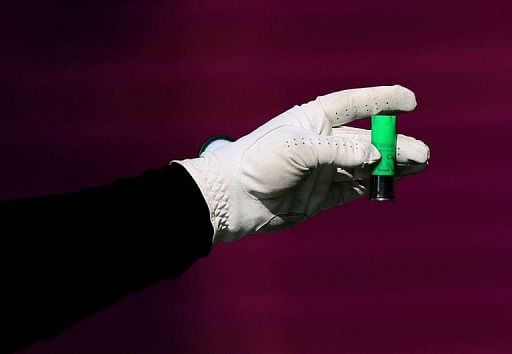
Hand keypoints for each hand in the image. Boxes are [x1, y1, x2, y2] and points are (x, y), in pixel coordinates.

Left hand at [174, 85, 429, 242]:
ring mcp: (323, 169)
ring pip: (364, 166)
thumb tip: (375, 157)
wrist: (235, 199)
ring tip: (417, 166)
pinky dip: (372, 187)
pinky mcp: (321, 195)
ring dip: (389, 167)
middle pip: (366, 141)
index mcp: (314, 120)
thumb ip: (338, 151)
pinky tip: (389, 185)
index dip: (382, 101)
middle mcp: (321, 143)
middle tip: (421, 154)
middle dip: (394, 145)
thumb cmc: (259, 162)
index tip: (411, 101)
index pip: (354, 104)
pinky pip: (353, 189)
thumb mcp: (298, 149)